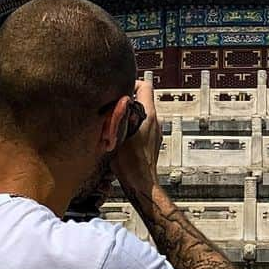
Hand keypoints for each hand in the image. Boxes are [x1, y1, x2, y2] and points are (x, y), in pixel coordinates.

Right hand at [111, 79, 161, 194]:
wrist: (141, 183)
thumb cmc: (130, 164)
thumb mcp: (119, 135)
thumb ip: (119, 116)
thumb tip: (120, 100)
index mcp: (149, 115)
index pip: (145, 86)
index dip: (131, 84)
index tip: (119, 90)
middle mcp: (155, 120)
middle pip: (142, 99)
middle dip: (126, 102)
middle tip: (113, 110)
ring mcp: (155, 131)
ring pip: (141, 113)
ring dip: (128, 115)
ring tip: (115, 126)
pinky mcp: (152, 140)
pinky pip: (142, 125)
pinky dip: (132, 126)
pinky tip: (121, 137)